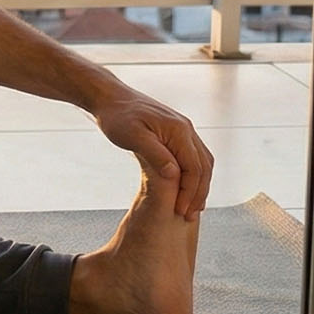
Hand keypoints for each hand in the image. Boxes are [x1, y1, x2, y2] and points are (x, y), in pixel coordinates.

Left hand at [93, 85, 214, 220]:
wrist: (110, 98)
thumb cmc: (117, 117)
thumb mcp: (132, 137)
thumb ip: (154, 155)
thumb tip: (175, 175)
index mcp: (179, 130)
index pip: (194, 168)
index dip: (190, 192)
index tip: (181, 211)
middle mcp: (187, 129)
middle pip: (203, 166)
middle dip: (198, 193)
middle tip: (188, 215)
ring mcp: (184, 129)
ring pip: (201, 162)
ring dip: (198, 185)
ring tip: (190, 207)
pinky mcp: (177, 132)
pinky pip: (192, 156)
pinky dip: (193, 175)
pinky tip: (184, 188)